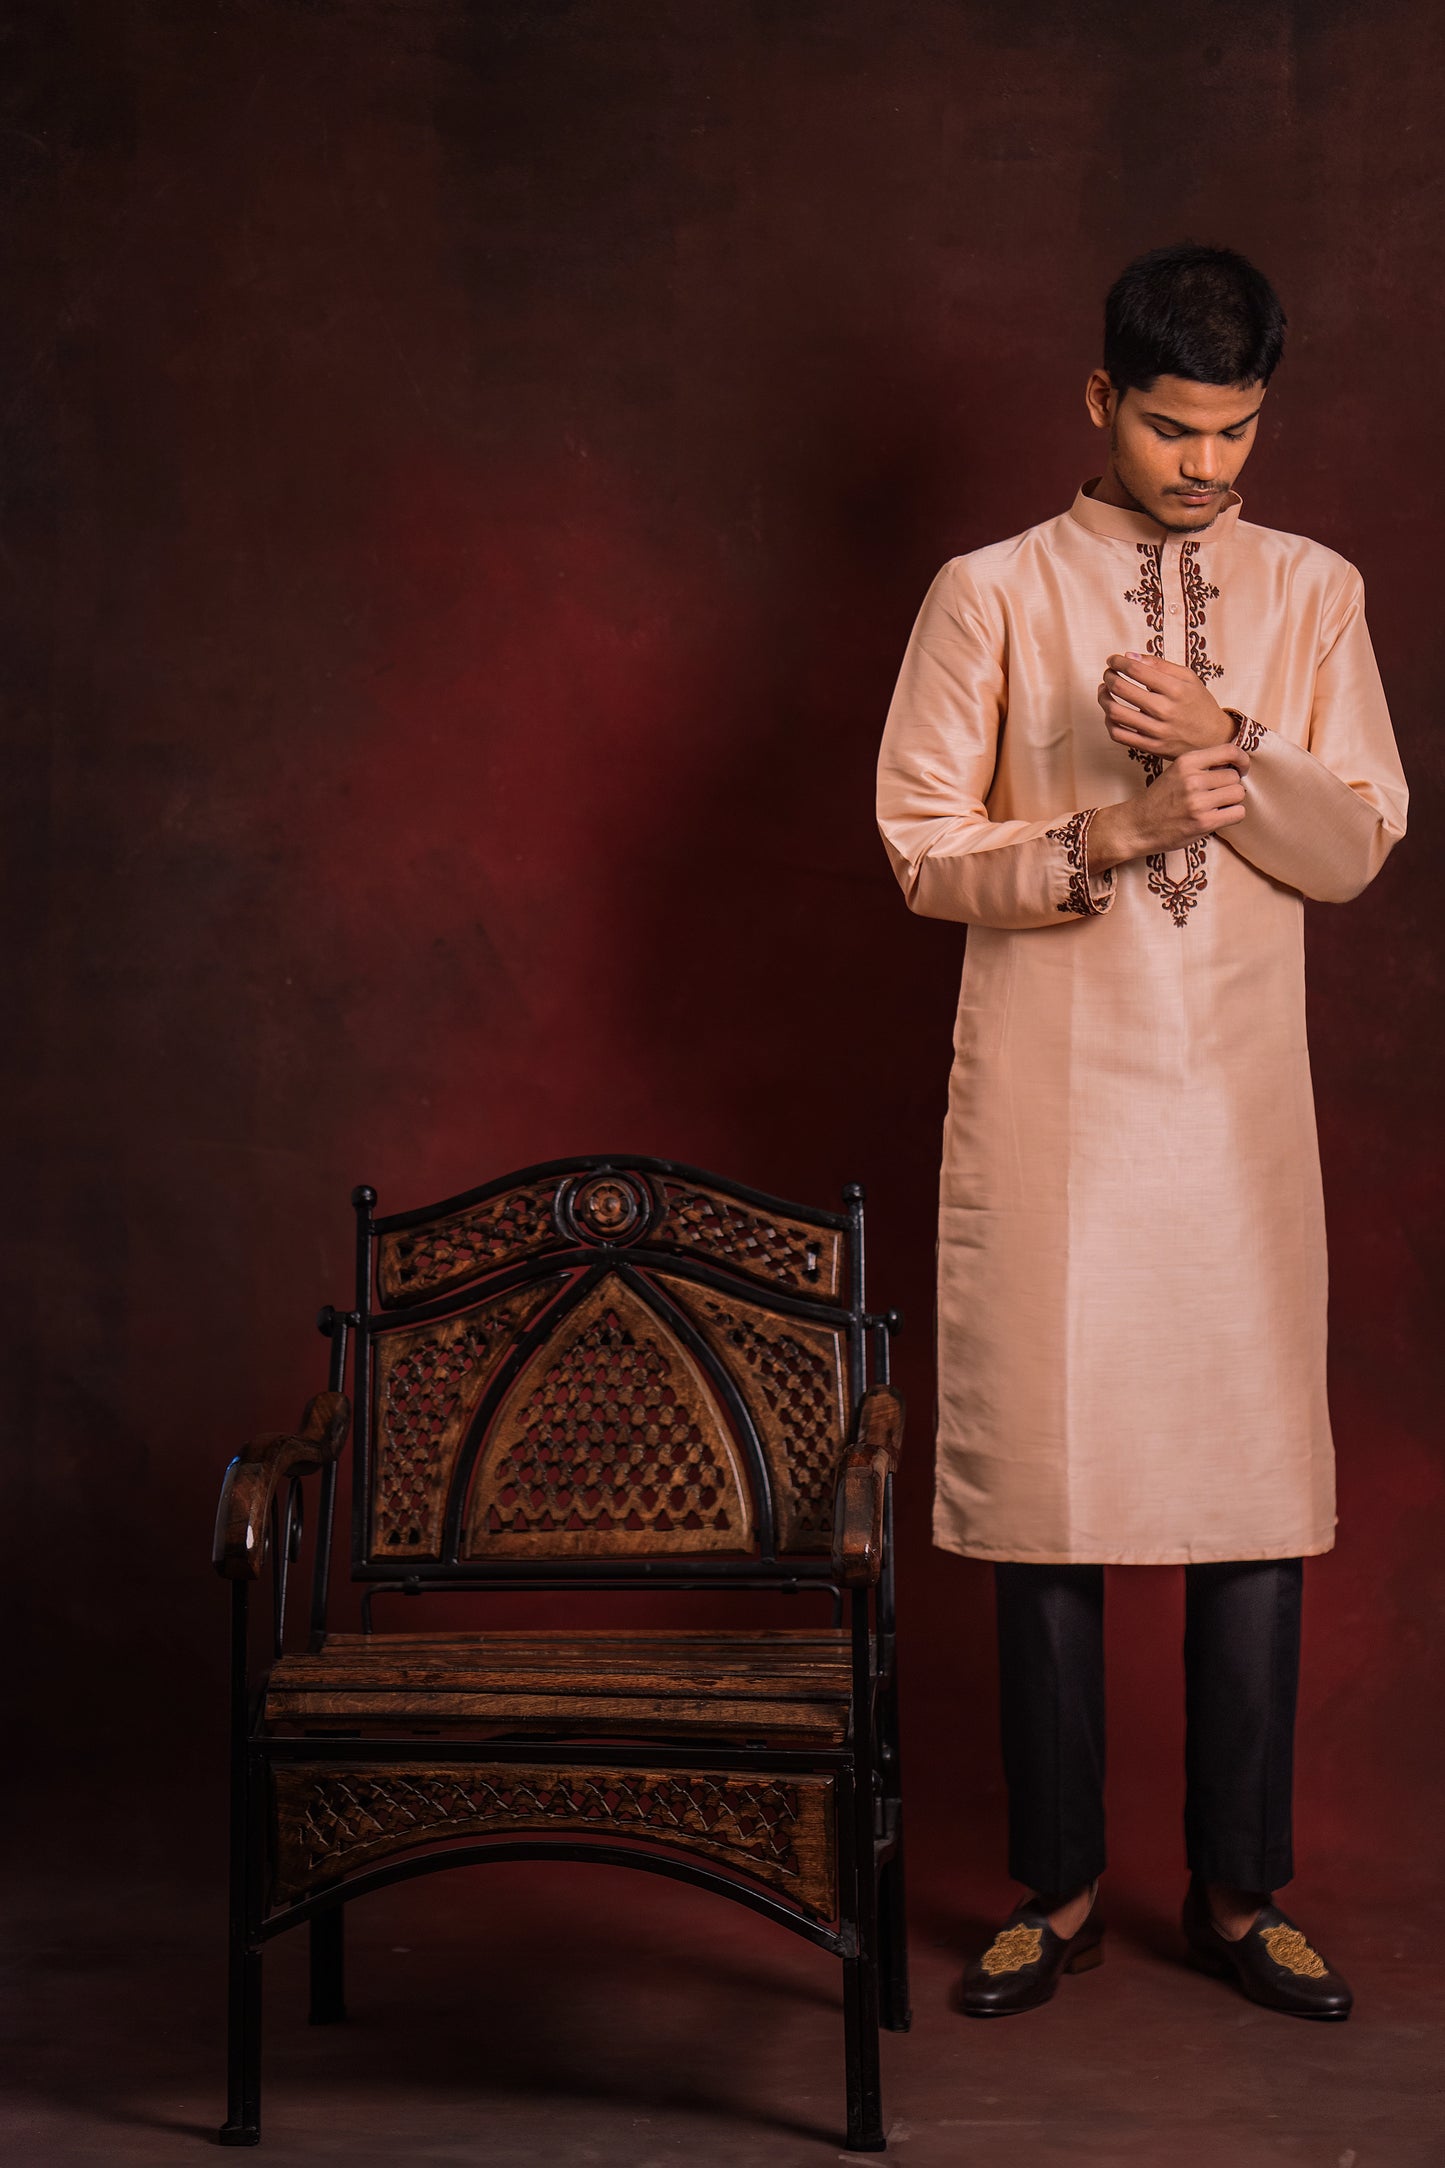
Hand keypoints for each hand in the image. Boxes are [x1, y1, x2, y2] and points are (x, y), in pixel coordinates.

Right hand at [1089, 745, 1248, 868]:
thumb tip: (1235, 763)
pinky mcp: (1203, 822)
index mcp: (1186, 762)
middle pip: (1234, 776)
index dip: (1242, 759)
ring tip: (1217, 806)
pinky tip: (1219, 817)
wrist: (1137, 825)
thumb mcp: (1176, 772)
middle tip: (1218, 794)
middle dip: (1231, 785)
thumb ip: (1201, 766)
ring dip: (1232, 801)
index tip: (1241, 768)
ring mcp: (1198, 802)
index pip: (1229, 750)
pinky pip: (1238, 813)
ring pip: (1239, 794)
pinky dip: (1232, 815)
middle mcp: (1192, 779)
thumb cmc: (1159, 800)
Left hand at [1098, 652, 1230, 758]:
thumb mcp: (1188, 678)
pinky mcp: (1151, 747)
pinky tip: (1111, 713)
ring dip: (1103, 698)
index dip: (1118, 662)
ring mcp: (1157, 731)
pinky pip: (1119, 735)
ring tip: (1104, 690)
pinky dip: (1109, 722)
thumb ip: (1160, 665)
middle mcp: (1165, 710)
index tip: (1113, 659)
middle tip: (1108, 673)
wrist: (1214, 738)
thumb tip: (1129, 655)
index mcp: (1175, 689)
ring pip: (1115, 713)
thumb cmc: (1199, 704)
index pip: (1136, 670)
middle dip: (1109, 676)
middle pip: (1121, 688)